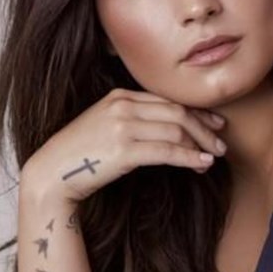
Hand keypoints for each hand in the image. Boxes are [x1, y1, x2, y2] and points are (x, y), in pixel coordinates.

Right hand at [20, 87, 227, 205]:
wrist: (51, 174)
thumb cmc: (81, 155)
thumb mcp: (107, 125)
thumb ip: (135, 119)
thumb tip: (173, 128)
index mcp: (120, 96)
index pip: (169, 101)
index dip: (197, 112)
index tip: (215, 123)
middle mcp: (123, 106)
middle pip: (178, 112)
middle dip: (204, 128)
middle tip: (221, 143)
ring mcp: (122, 127)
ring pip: (176, 130)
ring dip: (200, 145)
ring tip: (213, 157)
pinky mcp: (123, 150)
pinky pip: (167, 151)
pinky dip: (190, 157)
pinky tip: (202, 164)